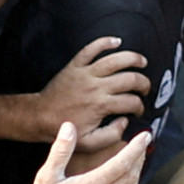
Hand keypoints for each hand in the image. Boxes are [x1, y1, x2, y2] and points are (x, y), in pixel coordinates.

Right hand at [15, 123, 148, 183]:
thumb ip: (61, 150)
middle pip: (131, 175)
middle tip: (143, 144)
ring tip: (137, 163)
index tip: (146, 135)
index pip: (123, 162)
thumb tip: (69, 126)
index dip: (136, 148)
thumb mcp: (47, 175)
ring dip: (137, 174)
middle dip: (139, 158)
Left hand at [38, 37, 148, 153]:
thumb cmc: (65, 128)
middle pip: (130, 79)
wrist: (39, 116)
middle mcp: (95, 86)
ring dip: (132, 58)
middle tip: (144, 89)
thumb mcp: (90, 142)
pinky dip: (104, 42)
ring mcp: (85, 73)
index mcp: (101, 105)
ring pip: (114, 60)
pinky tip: (116, 41)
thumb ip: (113, 135)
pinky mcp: (74, 65)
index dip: (140, 107)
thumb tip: (125, 120)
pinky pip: (90, 49)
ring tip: (142, 62)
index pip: (132, 101)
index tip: (136, 111)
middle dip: (143, 84)